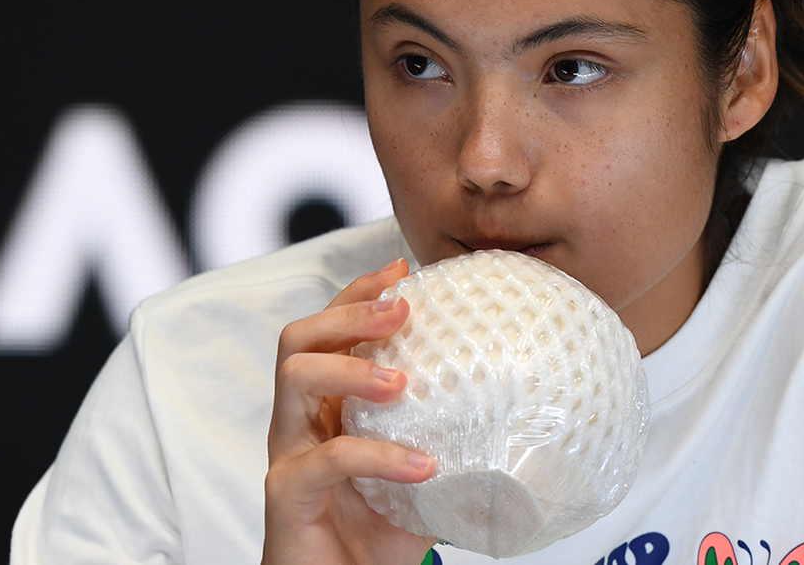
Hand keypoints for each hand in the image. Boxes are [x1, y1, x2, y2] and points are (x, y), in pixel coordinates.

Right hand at [262, 258, 436, 564]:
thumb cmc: (377, 534)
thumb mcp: (421, 471)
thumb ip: (447, 435)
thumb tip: (516, 405)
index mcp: (326, 406)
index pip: (329, 330)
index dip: (360, 293)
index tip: (404, 271)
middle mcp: (299, 421)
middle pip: (299, 339)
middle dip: (350, 312)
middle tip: (401, 311)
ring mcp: (287, 454)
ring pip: (295, 378)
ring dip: (351, 368)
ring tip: (403, 382)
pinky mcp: (287, 493)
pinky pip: (326, 458)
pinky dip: (379, 457)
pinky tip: (423, 465)